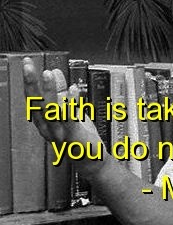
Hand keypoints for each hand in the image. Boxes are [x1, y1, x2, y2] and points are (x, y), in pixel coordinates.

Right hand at [23, 57, 106, 177]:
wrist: (91, 161)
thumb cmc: (80, 136)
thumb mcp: (69, 110)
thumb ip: (62, 92)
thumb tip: (54, 72)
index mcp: (45, 121)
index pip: (33, 99)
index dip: (29, 81)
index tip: (28, 64)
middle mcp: (48, 128)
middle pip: (36, 104)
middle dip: (32, 84)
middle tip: (29, 66)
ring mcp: (60, 133)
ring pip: (51, 110)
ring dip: (50, 91)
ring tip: (49, 74)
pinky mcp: (74, 136)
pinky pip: (71, 118)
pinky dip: (71, 103)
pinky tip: (73, 90)